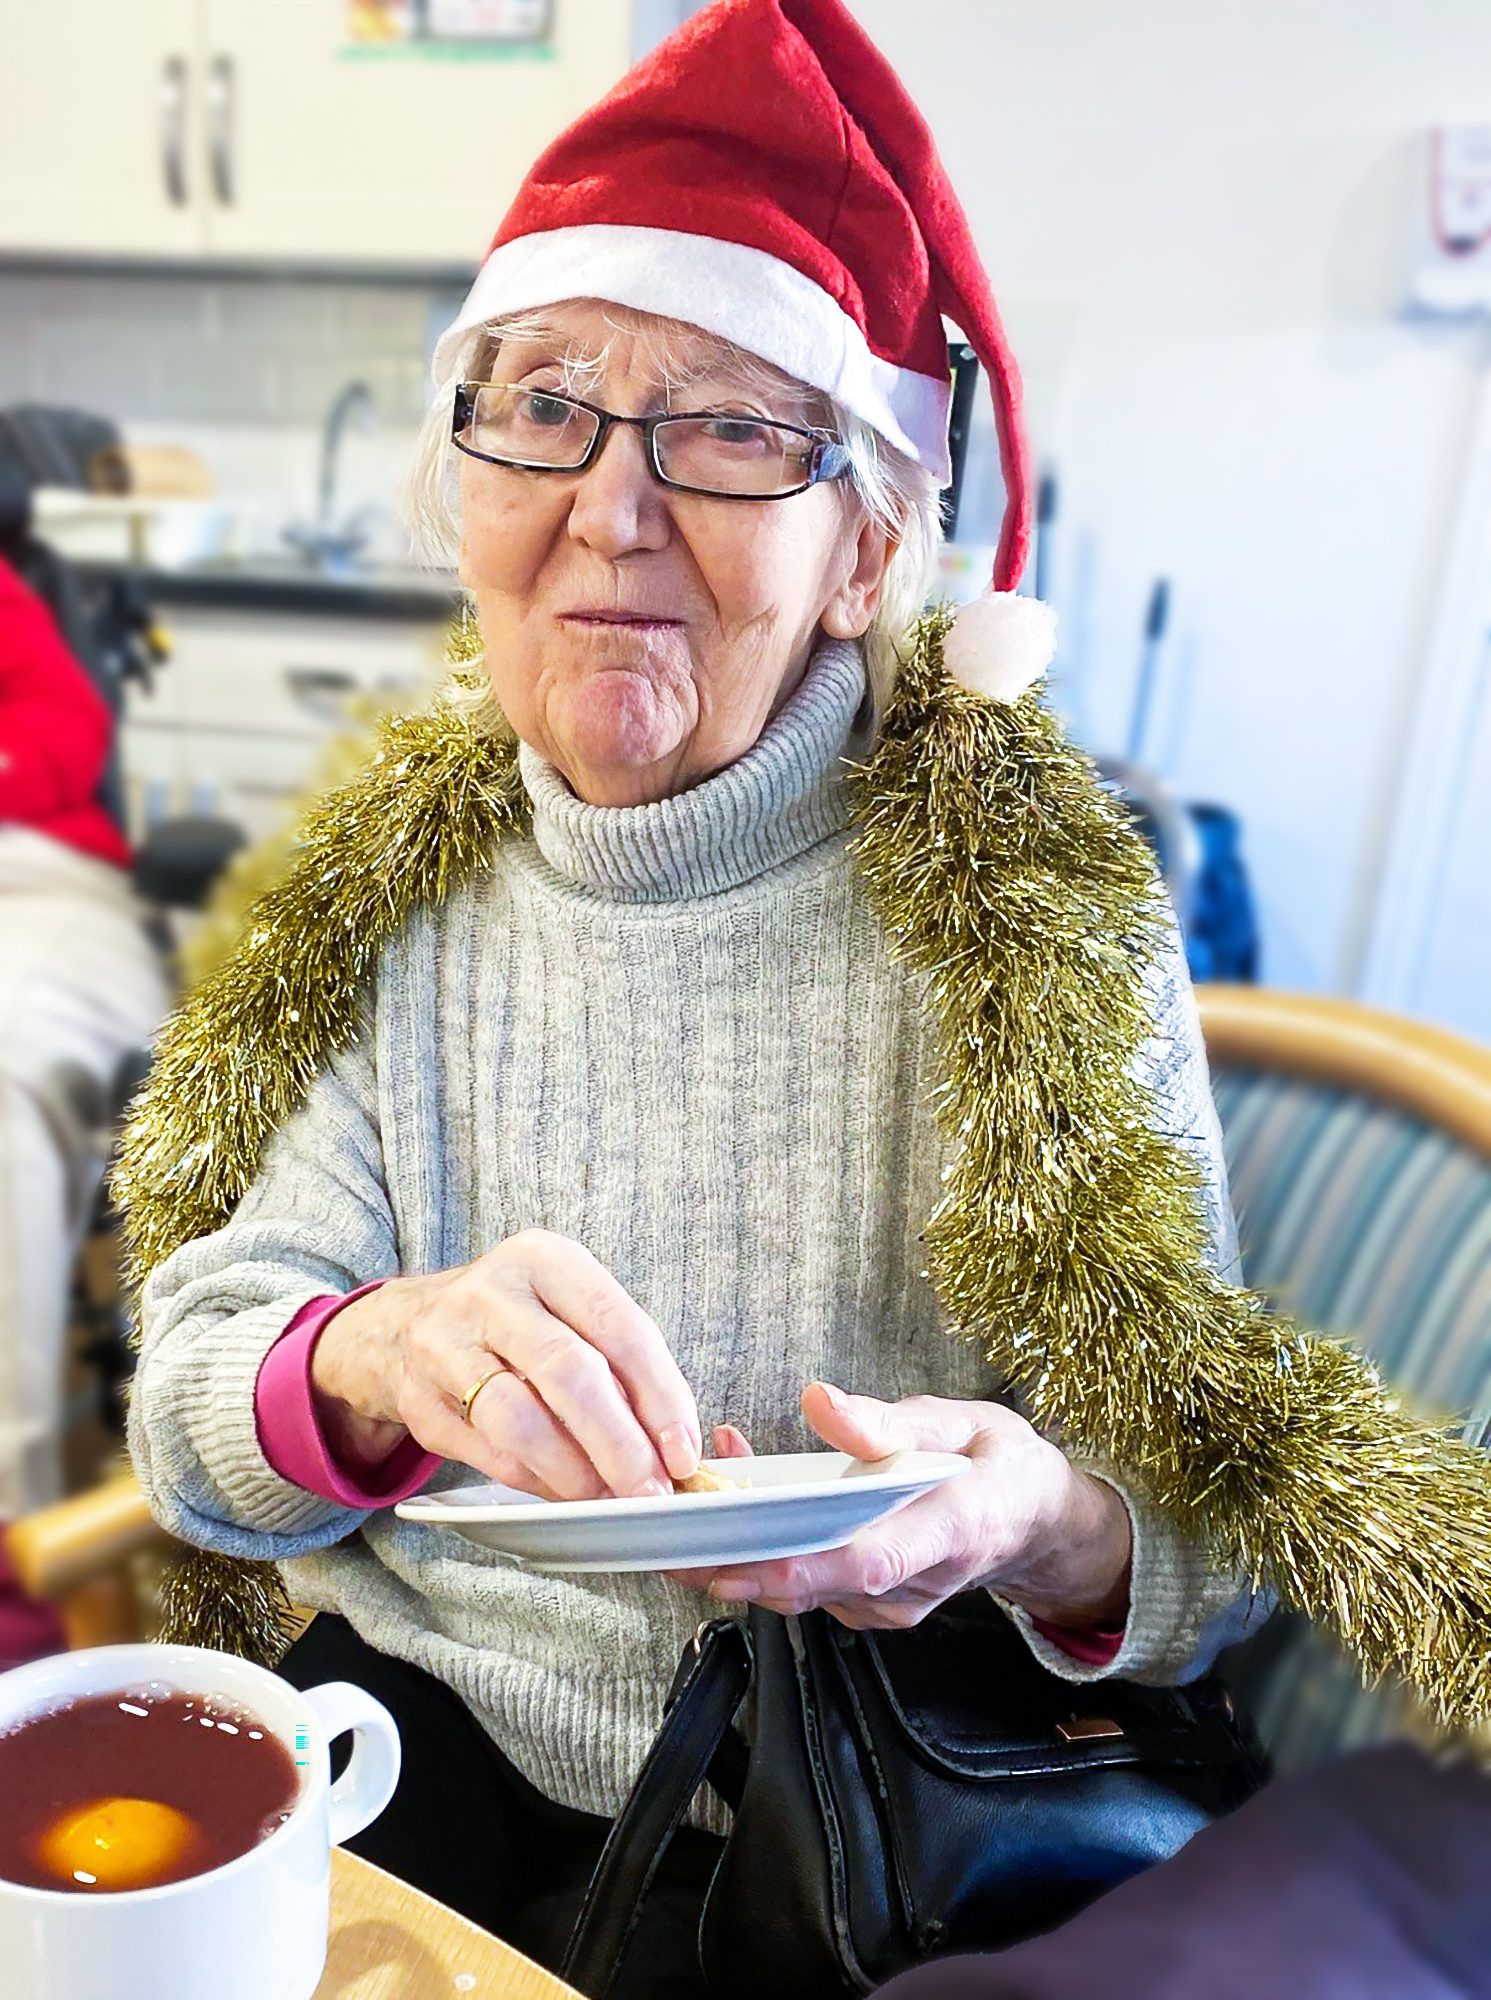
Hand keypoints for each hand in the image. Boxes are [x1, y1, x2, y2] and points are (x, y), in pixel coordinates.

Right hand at [308, 1229, 701, 1499]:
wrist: (409, 1326)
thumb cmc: (520, 1321)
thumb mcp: (571, 1310)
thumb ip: (622, 1365)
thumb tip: (672, 1445)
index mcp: (545, 1260)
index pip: (617, 1327)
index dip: (658, 1396)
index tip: (682, 1452)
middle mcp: (491, 1294)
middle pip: (567, 1372)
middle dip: (618, 1443)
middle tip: (649, 1490)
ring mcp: (446, 1345)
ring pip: (519, 1420)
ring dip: (574, 1471)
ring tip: (606, 1497)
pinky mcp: (421, 1400)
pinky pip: (488, 1453)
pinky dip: (536, 1481)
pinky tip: (565, 1491)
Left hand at [670, 1384, 1131, 1631]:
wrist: (1034, 1518)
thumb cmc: (997, 1463)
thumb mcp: (960, 1420)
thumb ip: (889, 1421)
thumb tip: (821, 1402)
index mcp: (951, 1529)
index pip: (868, 1561)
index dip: (798, 1569)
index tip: (737, 1564)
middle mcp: (919, 1582)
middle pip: (818, 1587)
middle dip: (737, 1567)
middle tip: (669, 1540)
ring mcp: (894, 1605)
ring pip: (805, 1591)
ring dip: (744, 1552)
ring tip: (691, 1504)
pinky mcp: (872, 1609)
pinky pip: (811, 1586)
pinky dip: (768, 1552)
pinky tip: (741, 1506)